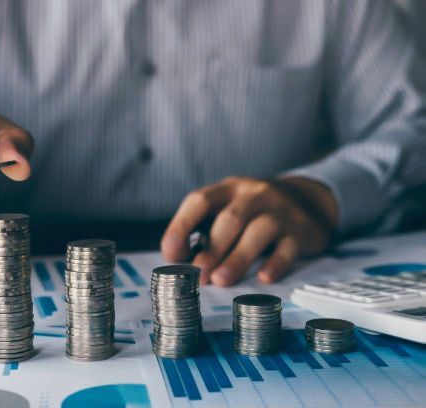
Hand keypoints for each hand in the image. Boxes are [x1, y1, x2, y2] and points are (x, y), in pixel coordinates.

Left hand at [161, 176, 337, 285]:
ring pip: (258, 231)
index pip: (199, 201)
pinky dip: (275, 264)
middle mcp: (254, 194)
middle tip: (198, 274)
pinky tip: (263, 278)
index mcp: (228, 189)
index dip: (181, 225)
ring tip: (221, 280)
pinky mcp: (300, 231)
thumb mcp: (227, 210)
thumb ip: (203, 232)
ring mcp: (280, 211)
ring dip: (237, 258)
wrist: (307, 201)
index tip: (171, 252)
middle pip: (230, 219)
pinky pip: (288, 248)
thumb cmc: (253, 212)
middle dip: (212, 248)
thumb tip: (178, 261)